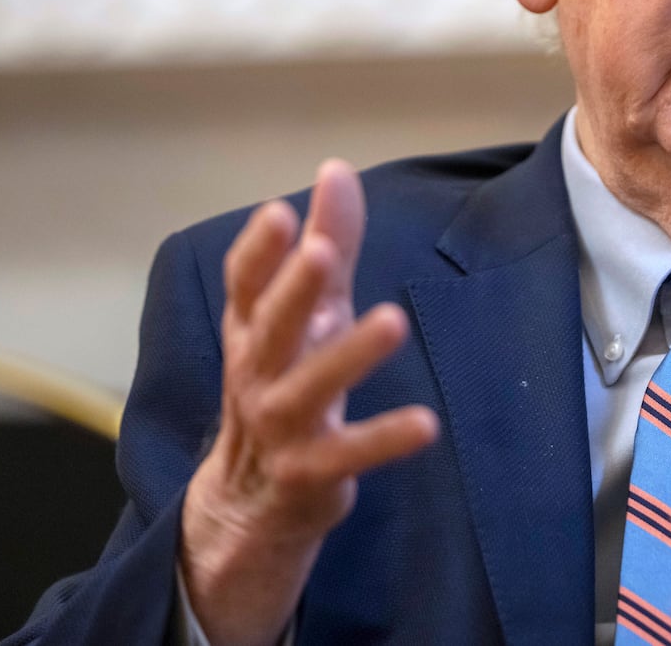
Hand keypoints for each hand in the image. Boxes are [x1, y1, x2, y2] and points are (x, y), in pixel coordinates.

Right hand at [180, 160, 438, 645]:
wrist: (253, 502)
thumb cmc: (289, 381)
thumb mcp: (311, 312)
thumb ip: (328, 243)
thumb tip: (336, 168)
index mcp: (252, 330)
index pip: (244, 285)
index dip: (259, 250)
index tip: (281, 210)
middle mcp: (257, 374)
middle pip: (272, 328)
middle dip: (294, 291)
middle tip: (321, 254)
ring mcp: (279, 426)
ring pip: (308, 388)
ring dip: (348, 356)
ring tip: (394, 321)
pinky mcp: (309, 473)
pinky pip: (347, 454)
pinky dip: (384, 440)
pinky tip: (425, 423)